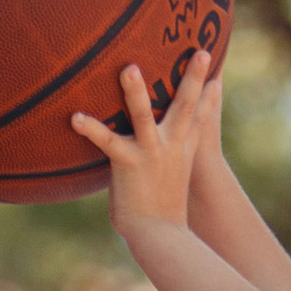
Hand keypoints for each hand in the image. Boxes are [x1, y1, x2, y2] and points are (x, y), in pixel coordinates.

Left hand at [71, 49, 213, 233]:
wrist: (161, 239)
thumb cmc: (162, 216)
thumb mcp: (171, 184)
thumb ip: (167, 164)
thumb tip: (161, 162)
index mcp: (181, 150)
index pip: (199, 116)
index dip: (208, 93)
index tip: (215, 71)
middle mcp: (171, 147)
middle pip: (186, 106)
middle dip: (194, 78)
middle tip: (204, 52)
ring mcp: (151, 154)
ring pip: (144, 116)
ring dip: (136, 92)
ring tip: (130, 68)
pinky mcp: (129, 164)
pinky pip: (107, 141)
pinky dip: (91, 128)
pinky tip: (75, 117)